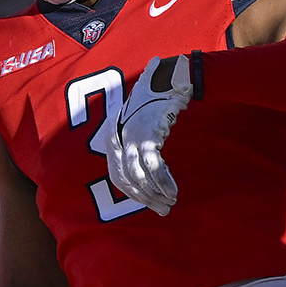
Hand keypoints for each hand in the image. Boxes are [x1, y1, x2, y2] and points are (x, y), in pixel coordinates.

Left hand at [107, 54, 194, 214]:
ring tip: (169, 203)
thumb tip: (147, 172)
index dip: (132, 193)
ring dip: (155, 194)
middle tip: (162, 210)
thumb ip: (138, 144)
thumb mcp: (140, 123)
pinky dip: (164, 182)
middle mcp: (118, 138)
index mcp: (113, 137)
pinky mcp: (147, 134)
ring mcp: (131, 136)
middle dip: (145, 198)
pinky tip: (172, 191)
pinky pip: (154, 166)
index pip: (117, 175)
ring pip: (139, 176)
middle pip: (127, 179)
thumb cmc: (157, 100)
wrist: (169, 76)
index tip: (148, 202)